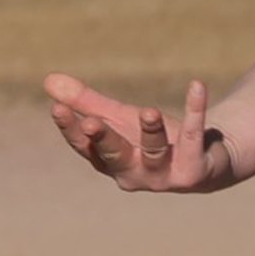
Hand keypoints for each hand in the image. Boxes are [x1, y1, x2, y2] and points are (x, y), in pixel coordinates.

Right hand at [45, 73, 232, 191]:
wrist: (206, 160)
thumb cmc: (152, 139)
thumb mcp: (118, 119)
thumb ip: (86, 103)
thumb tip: (48, 79)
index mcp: (109, 163)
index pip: (85, 147)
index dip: (71, 129)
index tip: (57, 108)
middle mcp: (134, 174)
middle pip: (116, 156)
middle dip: (104, 140)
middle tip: (92, 123)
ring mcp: (165, 175)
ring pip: (155, 151)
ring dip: (152, 131)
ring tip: (150, 111)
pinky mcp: (195, 169)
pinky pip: (194, 136)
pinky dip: (196, 110)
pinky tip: (197, 85)